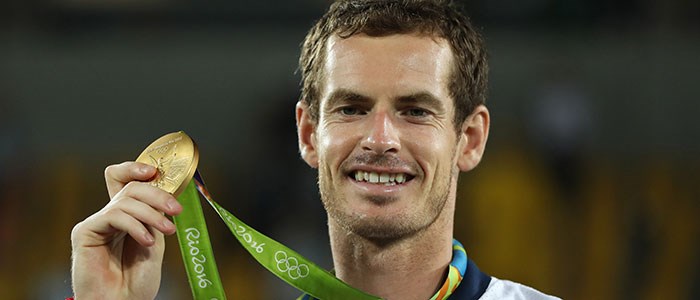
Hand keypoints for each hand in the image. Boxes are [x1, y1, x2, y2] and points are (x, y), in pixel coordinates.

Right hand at [70, 162, 182, 299]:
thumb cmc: (137, 281)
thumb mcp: (154, 242)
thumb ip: (156, 217)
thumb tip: (166, 193)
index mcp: (127, 215)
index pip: (125, 179)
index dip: (136, 168)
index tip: (156, 172)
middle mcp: (110, 215)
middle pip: (130, 186)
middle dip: (157, 194)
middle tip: (176, 210)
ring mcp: (96, 223)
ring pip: (125, 200)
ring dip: (151, 213)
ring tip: (168, 231)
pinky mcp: (84, 232)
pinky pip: (113, 216)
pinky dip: (135, 225)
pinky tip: (146, 241)